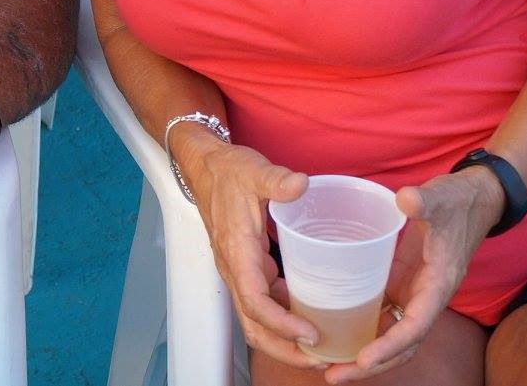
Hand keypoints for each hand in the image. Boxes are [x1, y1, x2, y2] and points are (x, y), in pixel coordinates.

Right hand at [174, 134, 321, 369]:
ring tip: (321, 347)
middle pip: (254, 325)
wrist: (205, 167)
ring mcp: (240, 271)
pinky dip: (285, 318)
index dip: (282, 325)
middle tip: (321, 358)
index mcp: (237, 252)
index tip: (311, 334)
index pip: (255, 302)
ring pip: (257, 320)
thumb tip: (300, 185)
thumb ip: (276, 180)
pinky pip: (264, 304)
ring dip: (285, 340)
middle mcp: (235, 269)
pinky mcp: (247, 268)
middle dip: (285, 349)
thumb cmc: (227, 171)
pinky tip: (310, 316)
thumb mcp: (252, 170)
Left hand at [322, 169, 501, 382]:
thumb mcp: (442, 197)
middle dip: (370, 366)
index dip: (390, 346)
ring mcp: (413, 293)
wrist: (472, 200)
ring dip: (364, 354)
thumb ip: (425, 200)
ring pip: (390, 335)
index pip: (415, 327)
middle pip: (400, 345)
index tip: (363, 360)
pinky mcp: (402, 283)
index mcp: (438, 285)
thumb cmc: (457, 201)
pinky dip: (363, 329)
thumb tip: (407, 199)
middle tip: (333, 376)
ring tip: (329, 367)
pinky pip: (382, 315)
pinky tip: (335, 332)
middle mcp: (426, 297)